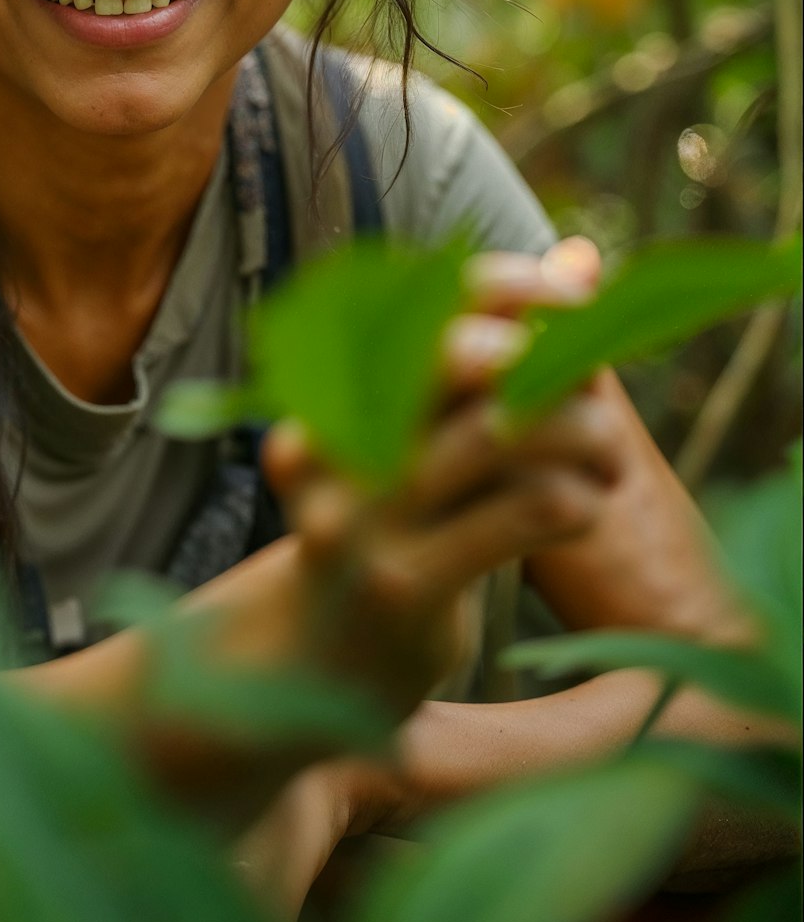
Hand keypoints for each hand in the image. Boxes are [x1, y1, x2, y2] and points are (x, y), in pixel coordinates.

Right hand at [261, 236, 618, 720]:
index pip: (420, 298)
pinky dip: (576, 498)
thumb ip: (501, 349)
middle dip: (548, 361)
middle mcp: (333, 436)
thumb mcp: (431, 433)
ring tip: (607, 458)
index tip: (573, 296)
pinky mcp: (402, 584)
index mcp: (329, 383)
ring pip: (500, 430)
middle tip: (596, 394)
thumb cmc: (394, 525)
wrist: (314, 660)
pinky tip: (582, 508)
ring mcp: (360, 513)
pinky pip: (520, 513)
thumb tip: (584, 261)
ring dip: (583, 434)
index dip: (505, 283)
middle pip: (460, 354)